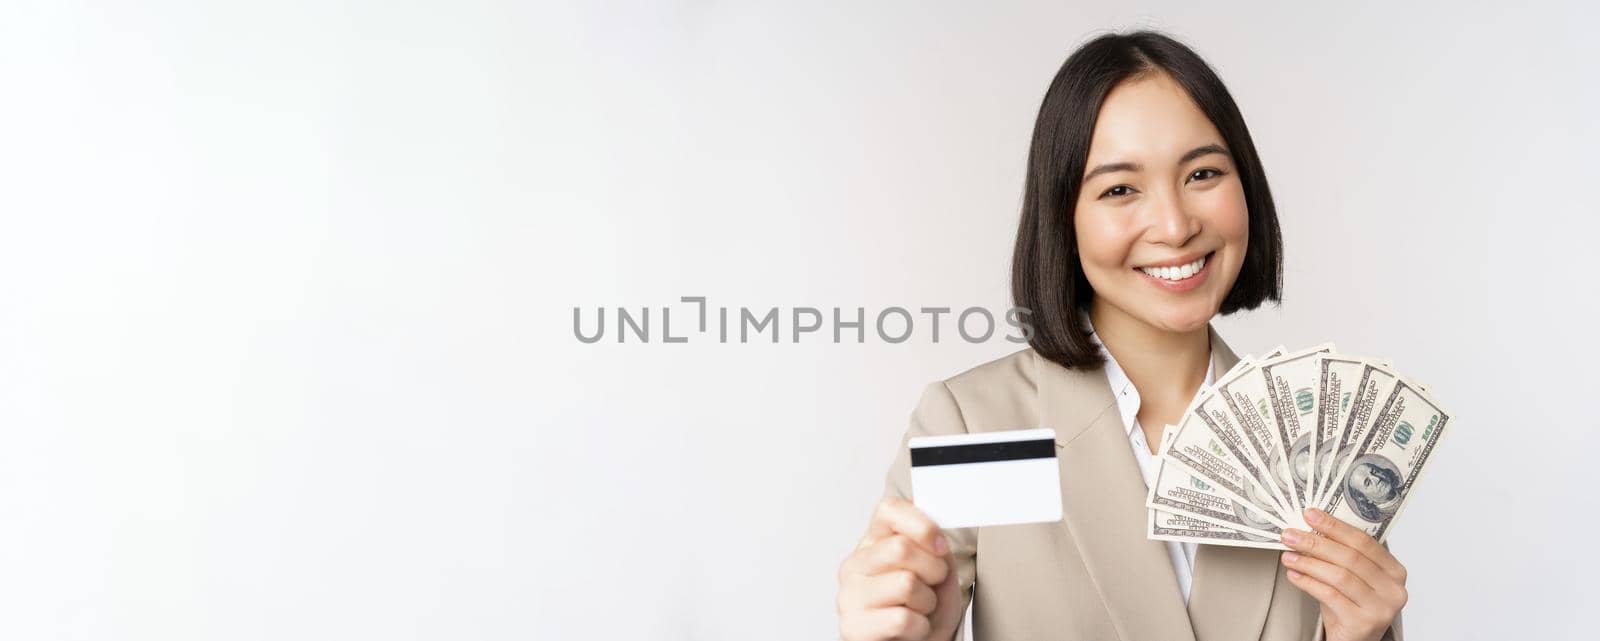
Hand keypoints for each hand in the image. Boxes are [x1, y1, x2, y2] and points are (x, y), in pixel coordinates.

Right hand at [837, 496, 962, 640]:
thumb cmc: (925, 609)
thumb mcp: (938, 571)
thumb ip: (934, 546)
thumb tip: (934, 531)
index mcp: (873, 542)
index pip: (889, 509)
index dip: (922, 525)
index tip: (940, 546)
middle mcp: (855, 564)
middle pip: (901, 548)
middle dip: (933, 570)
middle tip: (933, 585)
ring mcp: (850, 596)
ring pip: (905, 584)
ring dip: (927, 602)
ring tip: (920, 609)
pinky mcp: (853, 627)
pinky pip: (902, 619)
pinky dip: (920, 628)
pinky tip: (911, 629)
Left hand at [1280, 508, 1406, 640]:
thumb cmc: (1350, 606)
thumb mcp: (1349, 577)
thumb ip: (1337, 555)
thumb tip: (1308, 527)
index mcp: (1394, 570)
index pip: (1363, 541)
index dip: (1335, 526)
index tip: (1310, 515)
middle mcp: (1393, 589)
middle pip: (1351, 557)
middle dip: (1316, 543)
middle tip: (1290, 535)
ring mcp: (1381, 608)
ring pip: (1340, 576)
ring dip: (1309, 563)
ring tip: (1288, 556)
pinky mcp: (1363, 623)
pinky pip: (1331, 596)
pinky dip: (1309, 583)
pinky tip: (1294, 576)